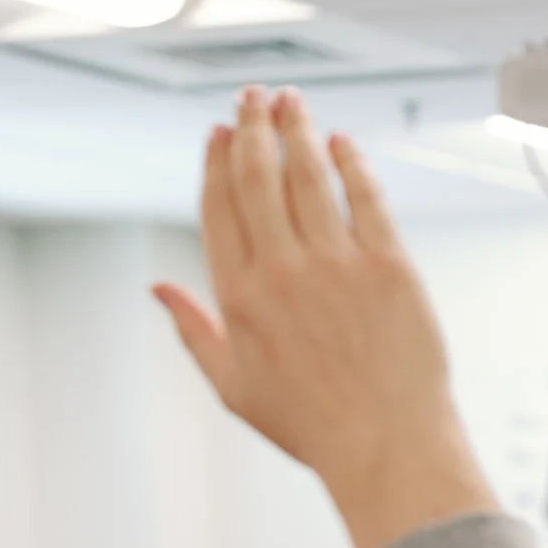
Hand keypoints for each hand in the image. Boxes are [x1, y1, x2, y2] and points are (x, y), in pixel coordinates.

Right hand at [154, 87, 495, 547]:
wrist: (389, 449)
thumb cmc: (314, 427)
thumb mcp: (235, 388)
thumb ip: (195, 331)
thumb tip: (157, 289)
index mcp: (239, 298)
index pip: (220, 208)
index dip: (218, 163)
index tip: (219, 135)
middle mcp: (282, 272)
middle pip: (259, 178)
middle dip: (252, 128)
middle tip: (252, 98)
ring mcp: (337, 266)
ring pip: (309, 177)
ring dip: (297, 131)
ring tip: (291, 104)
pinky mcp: (390, 267)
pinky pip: (366, 198)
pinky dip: (351, 164)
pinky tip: (343, 143)